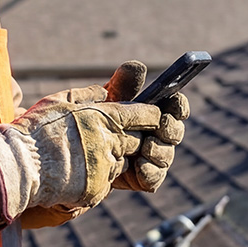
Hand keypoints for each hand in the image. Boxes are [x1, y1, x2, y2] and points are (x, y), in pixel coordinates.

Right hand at [0, 62, 163, 226]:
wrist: (16, 165)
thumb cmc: (36, 129)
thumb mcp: (62, 99)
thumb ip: (91, 94)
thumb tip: (107, 91)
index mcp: (105, 118)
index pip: (145, 115)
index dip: (149, 116)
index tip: (148, 116)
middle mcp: (110, 143)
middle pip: (136, 141)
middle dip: (129, 138)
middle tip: (108, 137)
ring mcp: (104, 169)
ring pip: (122, 163)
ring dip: (112, 158)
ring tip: (84, 155)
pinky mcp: (96, 190)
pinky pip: (106, 183)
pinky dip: (98, 177)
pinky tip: (77, 172)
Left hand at [93, 60, 189, 193]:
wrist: (68, 157)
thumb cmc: (87, 123)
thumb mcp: (102, 101)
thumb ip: (121, 85)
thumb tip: (138, 66)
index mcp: (150, 112)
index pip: (175, 107)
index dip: (179, 104)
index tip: (174, 100)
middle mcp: (154, 135)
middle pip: (175, 131)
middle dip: (172, 128)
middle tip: (162, 124)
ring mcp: (148, 158)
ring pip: (167, 156)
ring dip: (160, 150)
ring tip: (146, 147)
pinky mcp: (139, 179)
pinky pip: (154, 179)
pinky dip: (150, 172)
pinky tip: (140, 166)